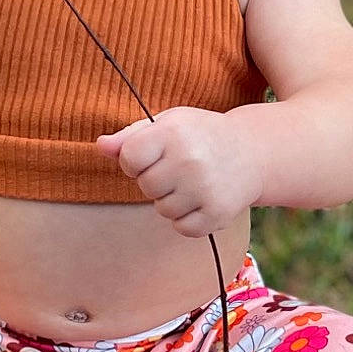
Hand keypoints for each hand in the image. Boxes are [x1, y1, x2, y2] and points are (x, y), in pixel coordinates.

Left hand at [97, 108, 261, 235]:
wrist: (253, 151)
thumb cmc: (200, 135)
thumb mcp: (168, 124)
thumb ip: (131, 136)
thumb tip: (100, 146)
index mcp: (173, 132)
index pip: (129, 158)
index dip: (135, 160)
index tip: (152, 155)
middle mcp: (189, 160)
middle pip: (145, 186)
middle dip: (156, 180)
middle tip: (179, 168)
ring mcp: (205, 188)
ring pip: (163, 209)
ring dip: (172, 200)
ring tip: (193, 182)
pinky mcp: (217, 213)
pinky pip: (183, 227)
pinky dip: (188, 218)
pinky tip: (202, 198)